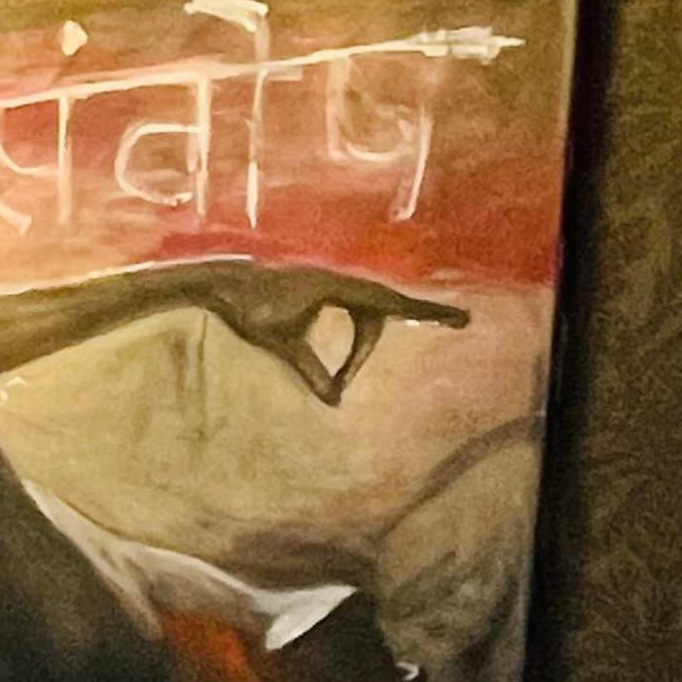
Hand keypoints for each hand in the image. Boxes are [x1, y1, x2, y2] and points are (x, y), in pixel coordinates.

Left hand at [172, 259, 468, 403]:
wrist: (219, 283)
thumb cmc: (249, 311)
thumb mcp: (282, 345)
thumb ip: (310, 371)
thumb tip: (334, 402)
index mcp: (336, 287)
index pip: (390, 304)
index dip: (428, 311)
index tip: (462, 318)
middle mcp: (337, 280)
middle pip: (381, 312)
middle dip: (419, 314)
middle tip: (461, 321)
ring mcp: (328, 283)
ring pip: (368, 311)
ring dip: (381, 329)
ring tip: (421, 328)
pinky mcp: (317, 289)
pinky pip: (355, 306)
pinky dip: (366, 325)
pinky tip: (372, 331)